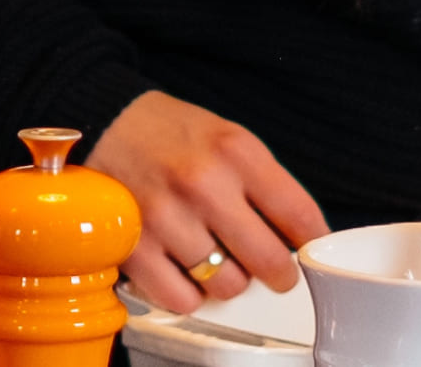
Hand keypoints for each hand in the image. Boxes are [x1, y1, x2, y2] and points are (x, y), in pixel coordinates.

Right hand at [86, 89, 325, 313]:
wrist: (107, 121)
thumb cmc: (171, 133)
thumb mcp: (228, 136)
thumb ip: (263, 181)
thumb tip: (296, 234)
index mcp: (235, 151)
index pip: (298, 213)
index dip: (313, 240)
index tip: (312, 249)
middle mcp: (204, 184)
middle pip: (269, 260)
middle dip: (280, 273)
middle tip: (276, 271)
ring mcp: (168, 218)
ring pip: (227, 286)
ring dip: (230, 281)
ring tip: (219, 259)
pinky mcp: (135, 247)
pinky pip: (183, 299)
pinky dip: (190, 294)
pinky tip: (187, 271)